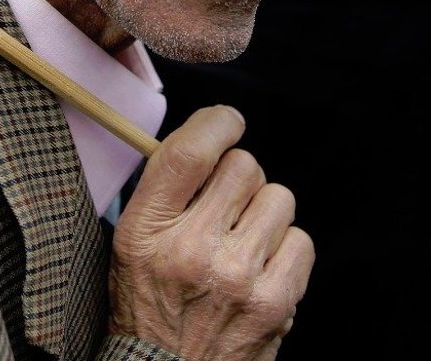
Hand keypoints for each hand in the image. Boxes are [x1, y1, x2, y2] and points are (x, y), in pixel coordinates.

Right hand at [108, 105, 312, 359]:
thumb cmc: (147, 307)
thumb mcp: (129, 244)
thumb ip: (162, 193)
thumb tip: (206, 141)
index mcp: (147, 230)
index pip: (191, 152)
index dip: (217, 123)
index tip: (225, 122)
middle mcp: (192, 249)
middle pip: (244, 166)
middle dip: (238, 176)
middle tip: (225, 201)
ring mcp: (239, 277)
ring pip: (278, 198)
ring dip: (263, 211)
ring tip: (243, 239)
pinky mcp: (277, 303)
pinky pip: (301, 240)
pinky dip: (285, 248)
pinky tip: (261, 266)